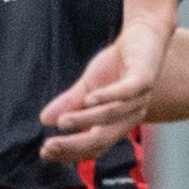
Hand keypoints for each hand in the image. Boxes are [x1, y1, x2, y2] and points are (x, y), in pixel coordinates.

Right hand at [39, 15, 174, 164]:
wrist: (142, 35)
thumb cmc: (116, 65)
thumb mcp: (88, 86)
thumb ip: (70, 104)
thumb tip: (44, 120)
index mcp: (117, 123)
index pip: (94, 146)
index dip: (71, 152)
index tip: (44, 153)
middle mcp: (130, 116)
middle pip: (102, 139)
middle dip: (75, 145)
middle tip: (50, 146)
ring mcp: (139, 99)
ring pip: (112, 115)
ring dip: (86, 120)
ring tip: (63, 122)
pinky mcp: (144, 78)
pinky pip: (127, 91)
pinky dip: (108, 96)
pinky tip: (89, 99)